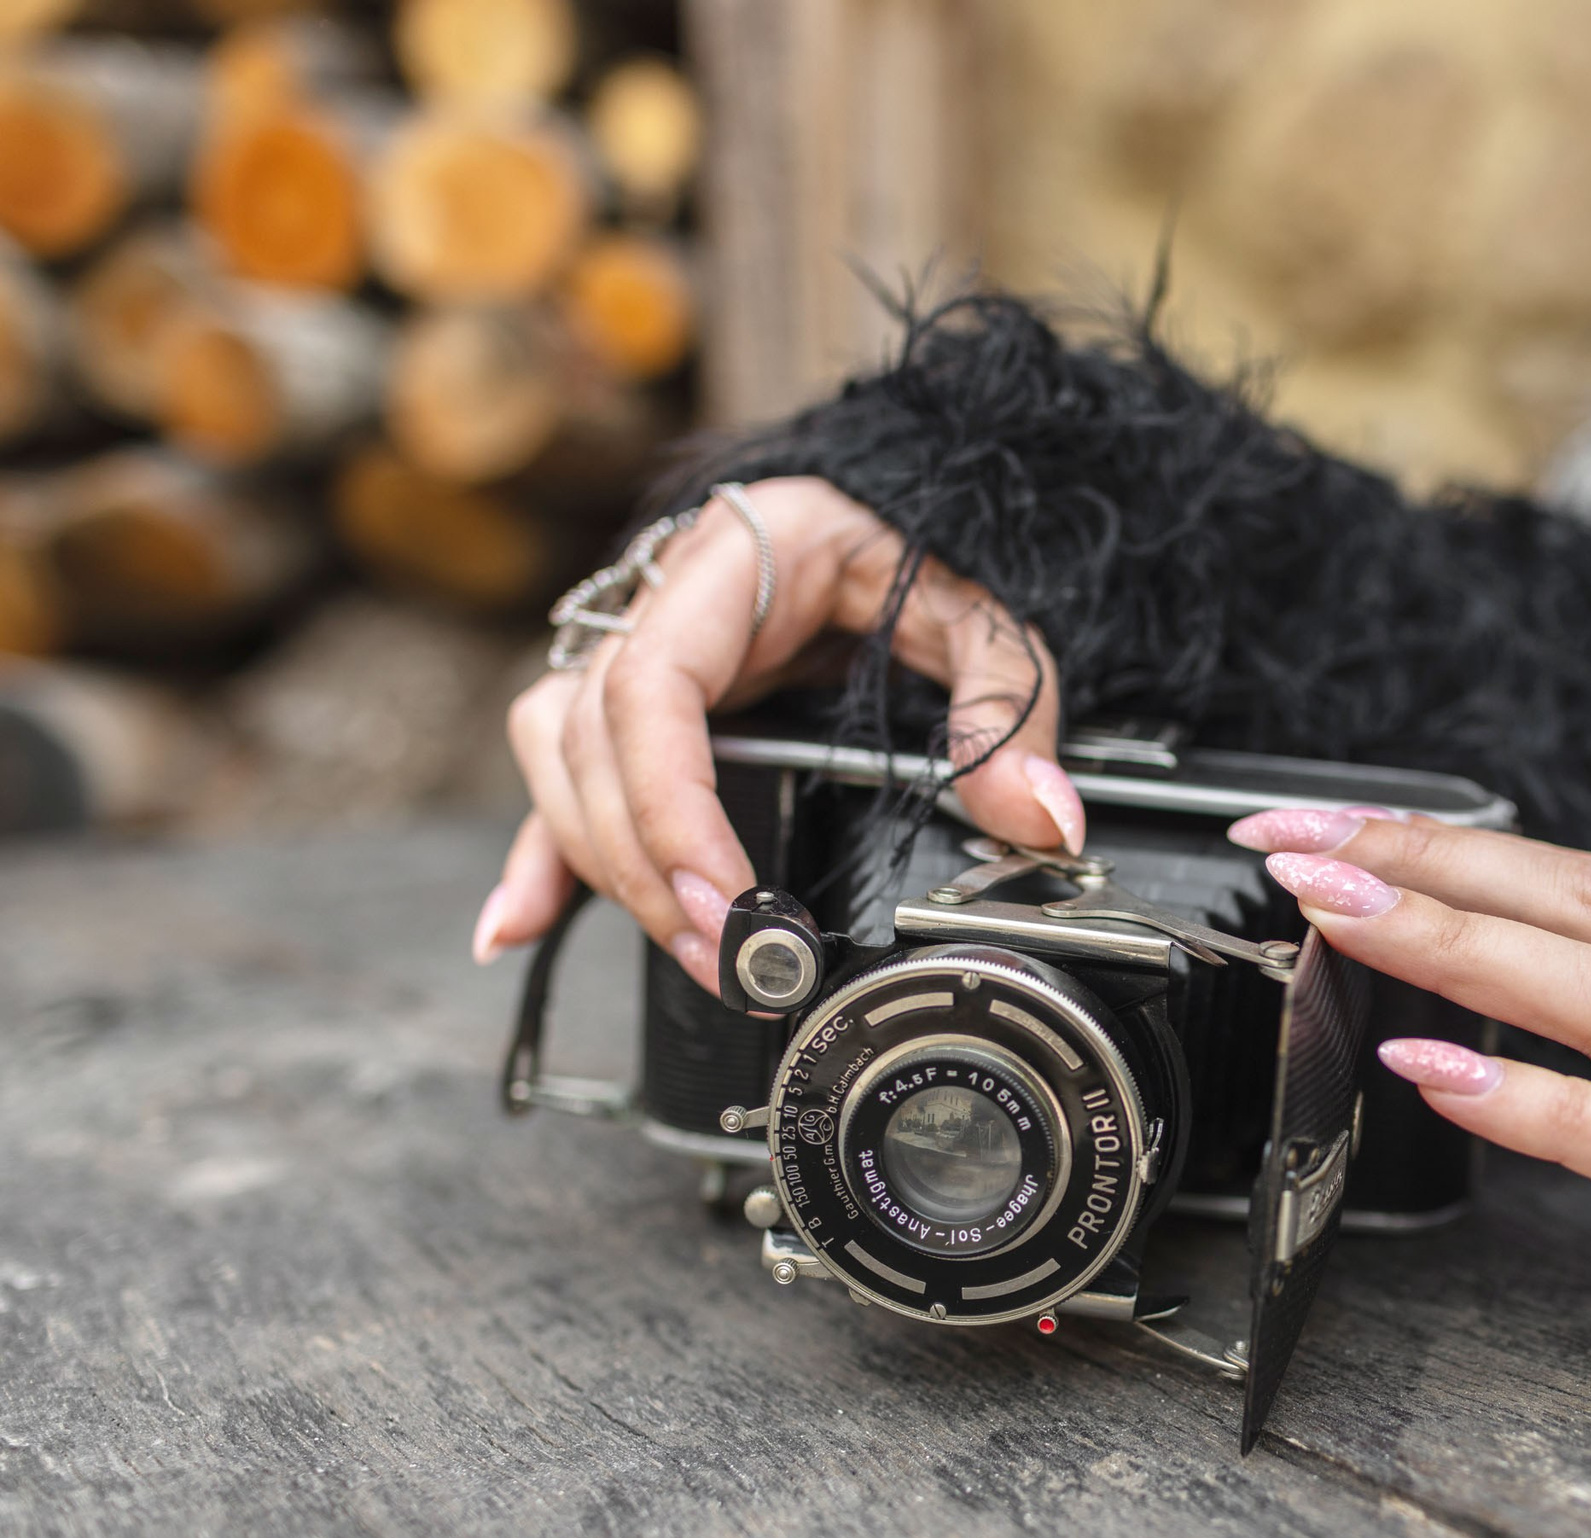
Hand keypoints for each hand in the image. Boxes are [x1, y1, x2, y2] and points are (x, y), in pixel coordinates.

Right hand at [474, 477, 1085, 990]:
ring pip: (564, 760)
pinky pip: (565, 776)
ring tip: (692, 953)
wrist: (916, 492)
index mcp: (735, 558)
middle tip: (728, 956)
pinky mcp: (646, 704)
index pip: (652, 686)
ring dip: (606, 868)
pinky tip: (517, 927)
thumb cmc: (937, 535)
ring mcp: (642, 647)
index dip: (671, 805)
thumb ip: (1008, 711)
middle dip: (646, 866)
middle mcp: (664, 598)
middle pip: (594, 741)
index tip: (724, 896)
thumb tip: (1038, 820)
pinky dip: (545, 854)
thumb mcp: (991, 612)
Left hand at [1229, 809, 1590, 1252]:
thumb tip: (1543, 967)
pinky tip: (1439, 1069)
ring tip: (1338, 913)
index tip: (1335, 824)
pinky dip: (1540, 1101)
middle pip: (1578, 904)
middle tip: (1294, 839)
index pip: (1585, 877)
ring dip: (1459, 944)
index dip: (1457, 843)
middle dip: (1427, 862)